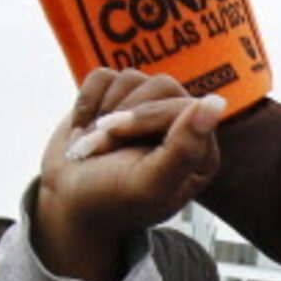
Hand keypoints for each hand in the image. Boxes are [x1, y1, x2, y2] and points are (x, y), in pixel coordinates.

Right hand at [30, 68, 225, 280]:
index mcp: (198, 151)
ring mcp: (146, 110)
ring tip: (93, 146)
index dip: (144, 118)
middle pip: (161, 85)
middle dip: (122, 120)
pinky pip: (104, 76)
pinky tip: (83, 130)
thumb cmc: (109, 201)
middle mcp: (178, 126)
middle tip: (101, 150)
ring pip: (132, 77)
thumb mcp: (149, 184)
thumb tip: (215, 103)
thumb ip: (185, 149)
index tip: (115, 141)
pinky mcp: (116, 98)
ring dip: (103, 112)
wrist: (65, 204)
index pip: (185, 106)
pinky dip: (86, 102)